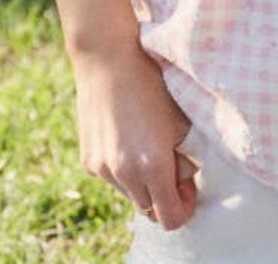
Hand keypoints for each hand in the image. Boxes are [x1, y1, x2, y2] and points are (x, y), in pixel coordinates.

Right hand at [71, 41, 198, 229]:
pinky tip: (128, 135)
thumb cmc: (153, 83)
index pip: (171, 217)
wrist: (108, 60)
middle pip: (150, 208)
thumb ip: (187, 157)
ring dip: (143, 180)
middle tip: (174, 163)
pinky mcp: (88, 160)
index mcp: (152, 165)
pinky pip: (113, 177)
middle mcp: (124, 173)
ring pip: (131, 193)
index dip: (185, 205)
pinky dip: (124, 167)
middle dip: (165, 193)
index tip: (189, 186)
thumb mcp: (182, 119)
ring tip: (149, 143)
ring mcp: (102, 169)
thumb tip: (186, 177)